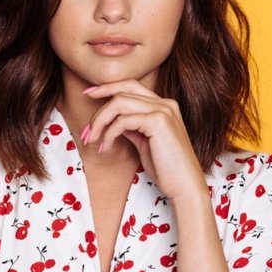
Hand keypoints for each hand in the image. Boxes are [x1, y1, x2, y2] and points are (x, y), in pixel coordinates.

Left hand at [79, 79, 207, 200]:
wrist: (185, 185)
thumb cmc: (167, 169)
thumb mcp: (145, 143)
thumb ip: (132, 128)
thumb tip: (113, 122)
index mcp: (164, 105)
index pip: (131, 86)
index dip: (108, 87)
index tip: (89, 94)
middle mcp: (165, 103)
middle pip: (122, 92)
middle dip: (99, 106)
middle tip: (85, 129)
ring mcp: (163, 110)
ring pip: (119, 103)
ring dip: (100, 122)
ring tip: (91, 140)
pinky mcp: (158, 121)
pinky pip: (122, 121)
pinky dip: (109, 133)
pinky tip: (105, 147)